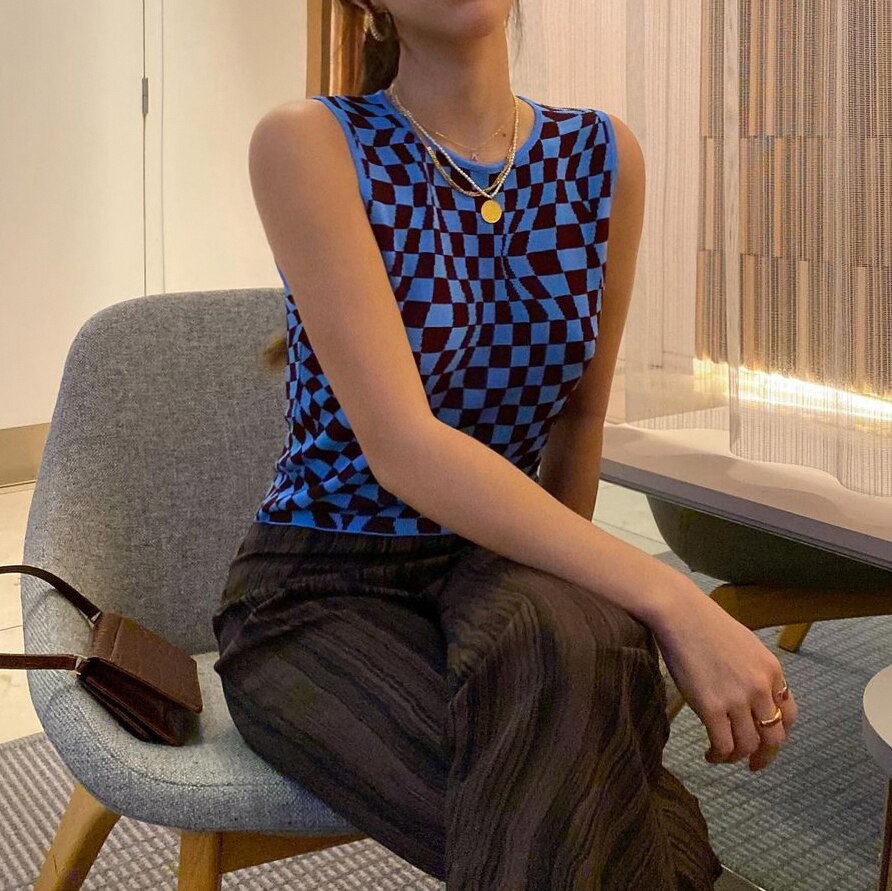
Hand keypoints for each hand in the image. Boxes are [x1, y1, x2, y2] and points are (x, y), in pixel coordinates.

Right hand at [651, 586, 797, 771]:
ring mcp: (736, 699)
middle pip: (773, 737)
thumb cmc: (705, 623)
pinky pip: (723, 744)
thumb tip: (751, 697)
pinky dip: (718, 755)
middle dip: (764, 755)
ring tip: (723, 756)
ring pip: (748, 745)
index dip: (779, 733)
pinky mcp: (711, 707)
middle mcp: (760, 688)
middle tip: (752, 764)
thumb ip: (754, 672)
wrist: (679, 614)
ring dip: (737, 756)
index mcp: (772, 671)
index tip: (766, 742)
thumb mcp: (745, 645)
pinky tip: (709, 754)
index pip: (789, 715)